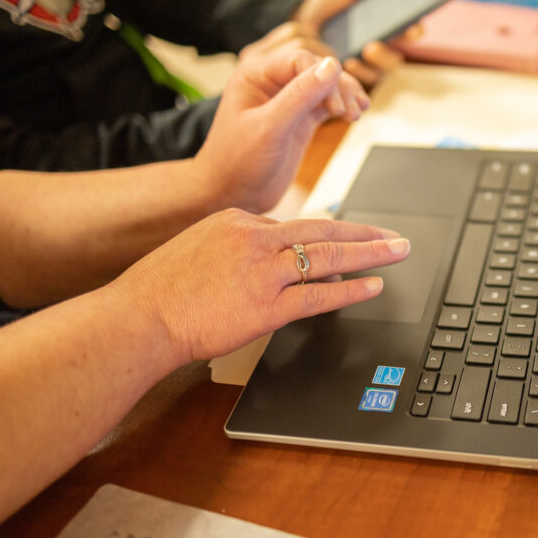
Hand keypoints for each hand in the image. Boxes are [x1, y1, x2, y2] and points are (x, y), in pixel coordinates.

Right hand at [110, 210, 410, 363]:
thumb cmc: (159, 289)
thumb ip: (231, 247)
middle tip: (394, 236)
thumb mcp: (195, 247)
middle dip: (364, 234)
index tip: (345, 239)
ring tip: (398, 252)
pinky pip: (318, 296)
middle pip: (322, 230)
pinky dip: (350, 291)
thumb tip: (258, 258)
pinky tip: (374, 287)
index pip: (290, 225)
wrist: (139, 317)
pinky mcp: (266, 306)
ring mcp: (263, 272)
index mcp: (236, 220)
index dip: (323, 236)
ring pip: (328, 257)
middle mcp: (255, 238)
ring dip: (370, 254)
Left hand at [195, 46, 368, 212]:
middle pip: (316, 68)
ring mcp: (287, 101)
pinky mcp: (299, 119)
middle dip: (338, 85)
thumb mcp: (269, 128)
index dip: (323, 77)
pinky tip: (354, 114)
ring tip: (358, 112)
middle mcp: (271, 83)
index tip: (338, 102)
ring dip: (344, 94)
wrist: (232, 196)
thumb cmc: (237, 163)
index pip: (299, 59)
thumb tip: (330, 67)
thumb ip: (299, 95)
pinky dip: (342, 106)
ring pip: (324, 84)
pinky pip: (326, 103)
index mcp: (255, 74)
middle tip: (351, 109)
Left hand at [291, 0, 404, 85]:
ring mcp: (368, 68)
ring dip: (371, 66)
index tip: (414, 29)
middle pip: (397, 57)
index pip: (410, 30)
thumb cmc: (329, 9)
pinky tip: (344, 65)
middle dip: (388, 53)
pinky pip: (359, 85)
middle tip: (373, 45)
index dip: (414, 31)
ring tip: (357, 55)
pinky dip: (353, 77)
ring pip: (379, 73)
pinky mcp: (352, 82)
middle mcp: (383, 49)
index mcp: (389, 27)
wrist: (301, 28)